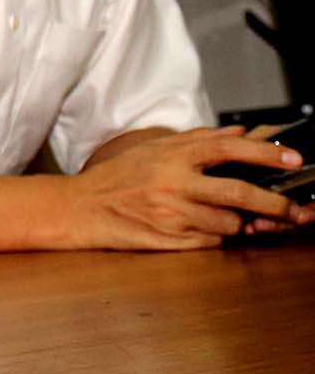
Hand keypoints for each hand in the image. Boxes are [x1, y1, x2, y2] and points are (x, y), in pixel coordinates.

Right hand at [71, 126, 306, 248]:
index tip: (293, 159)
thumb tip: (238, 132)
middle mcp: (174, 184)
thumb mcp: (153, 149)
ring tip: (222, 217)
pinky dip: (213, 236)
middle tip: (293, 208)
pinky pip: (210, 242)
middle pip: (239, 193)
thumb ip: (197, 140)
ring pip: (229, 223)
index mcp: (172, 156)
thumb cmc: (117, 177)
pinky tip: (198, 228)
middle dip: (274, 203)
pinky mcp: (170, 240)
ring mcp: (172, 214)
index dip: (266, 154)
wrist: (80, 208)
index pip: (229, 149)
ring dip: (235, 222)